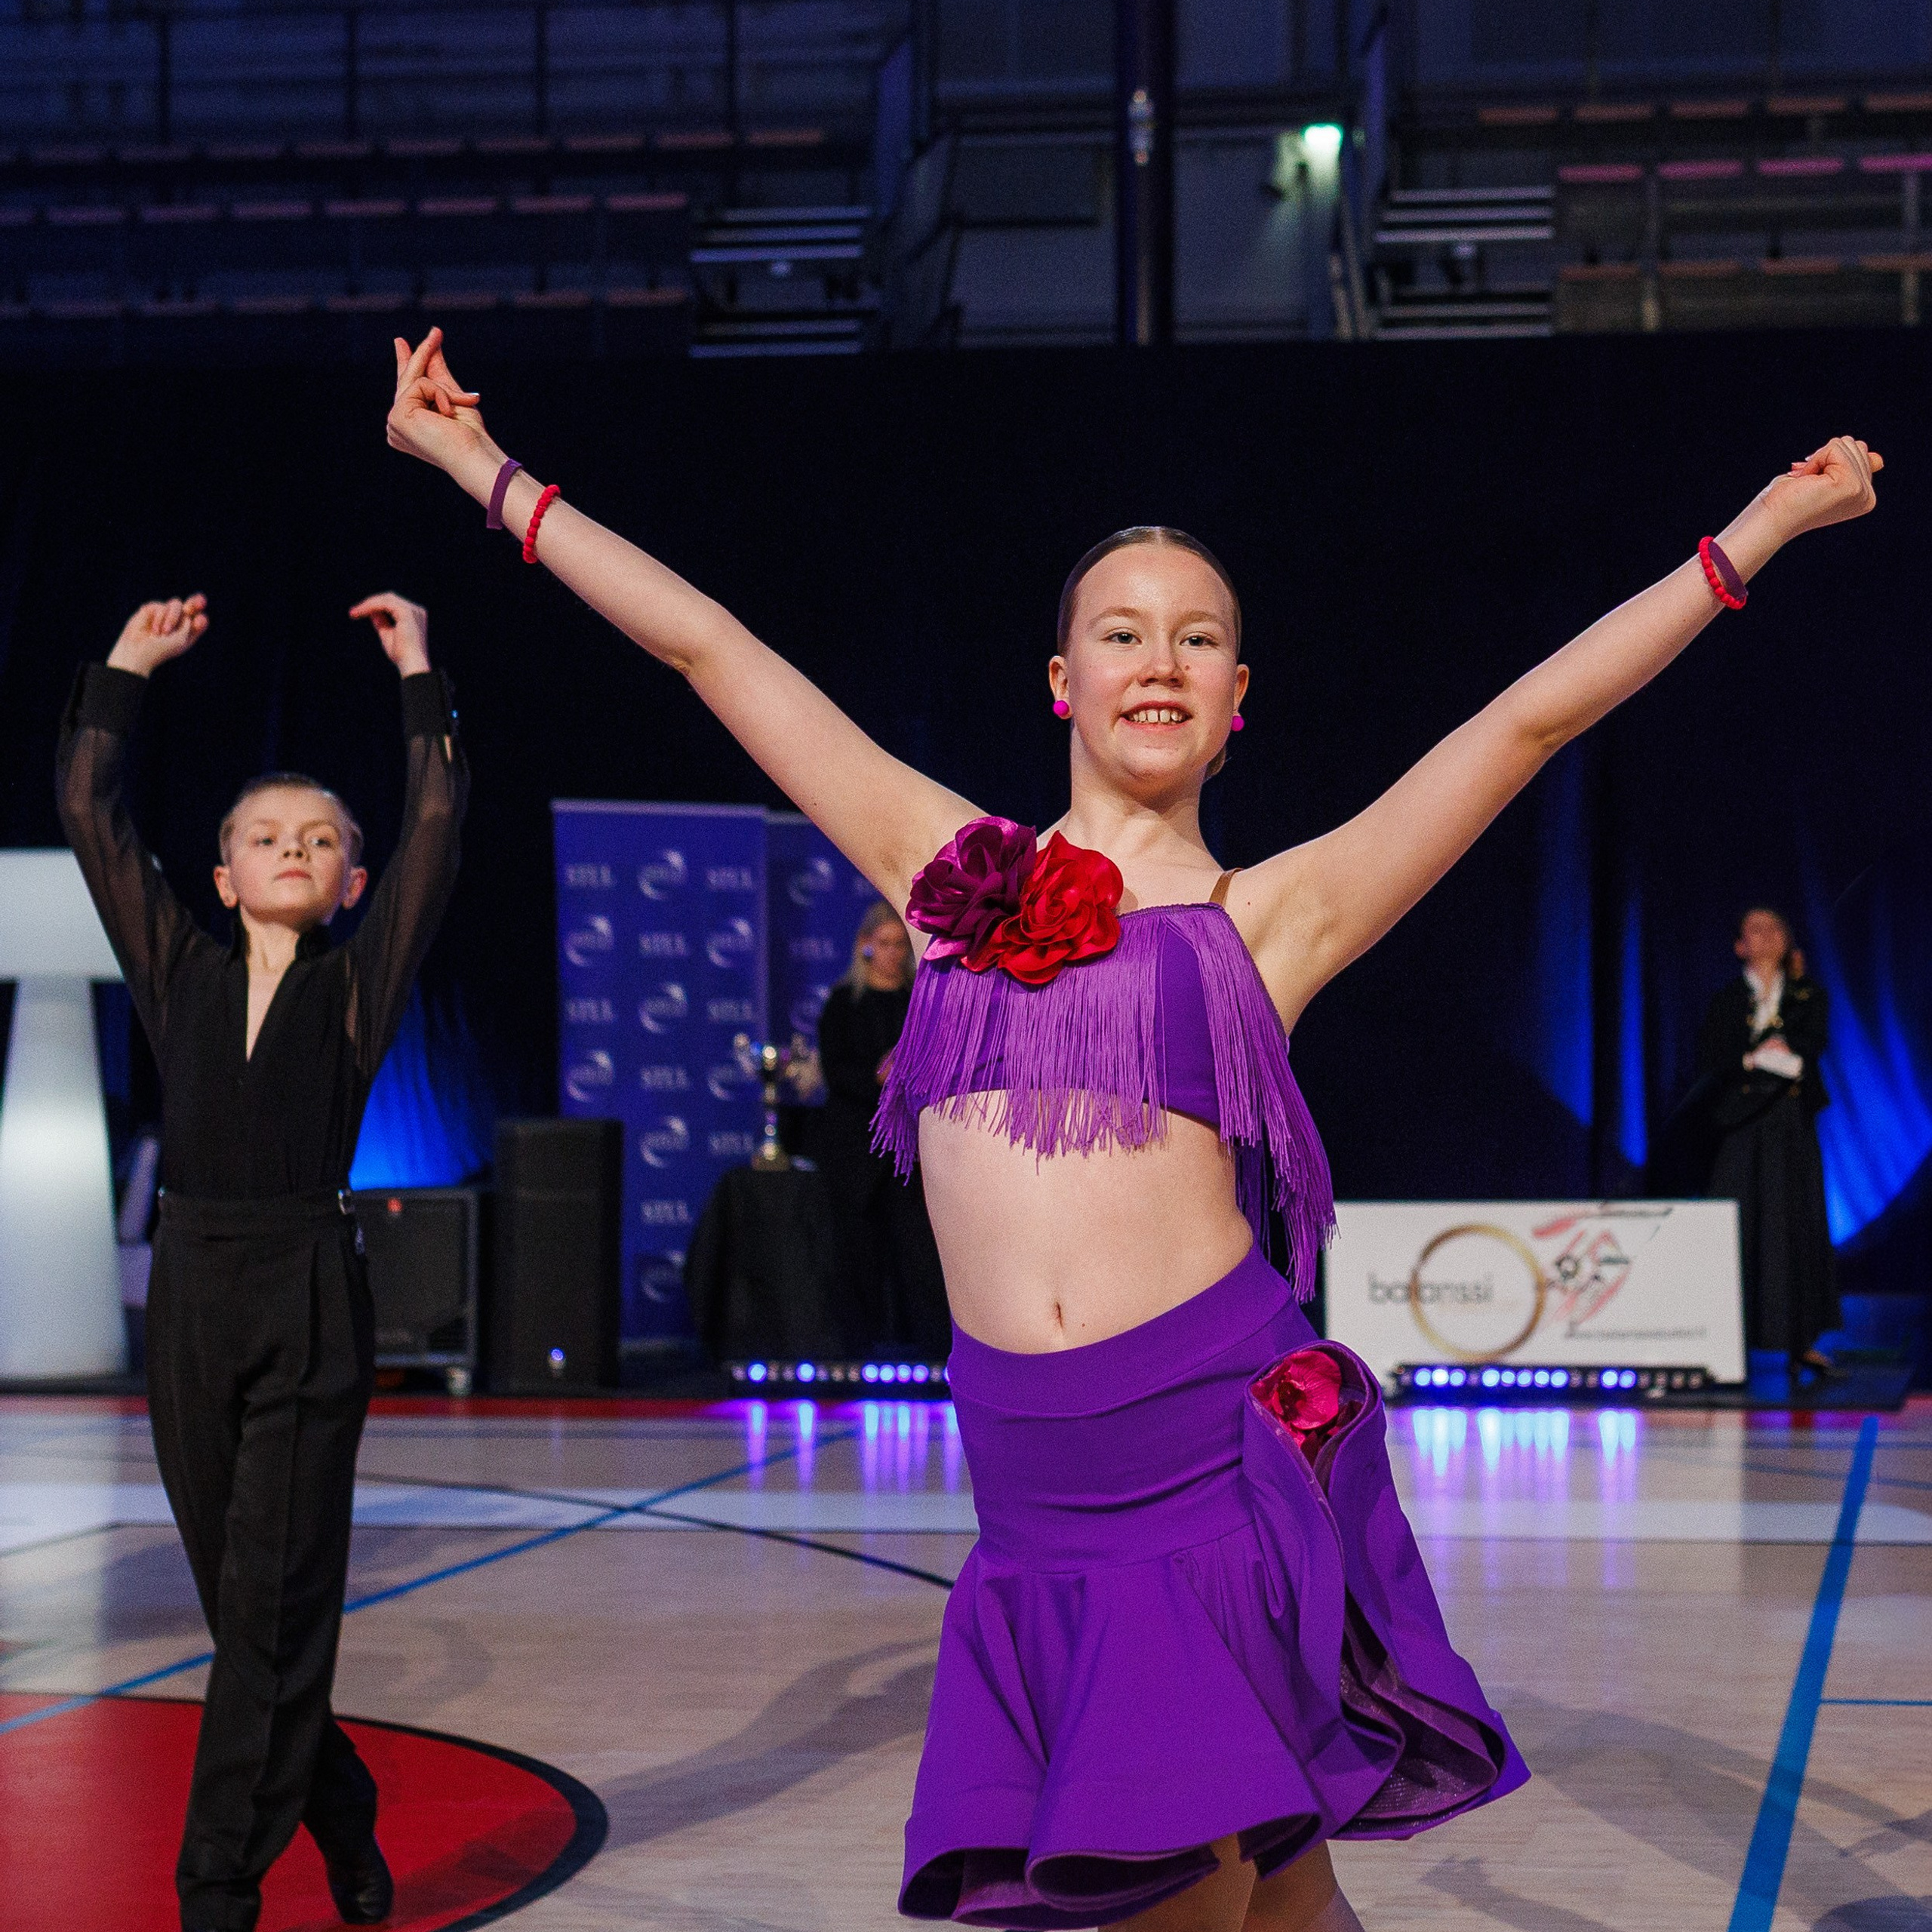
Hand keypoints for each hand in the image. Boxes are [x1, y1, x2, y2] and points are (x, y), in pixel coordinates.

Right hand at [107, 594, 206, 675]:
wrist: (138, 650)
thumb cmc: (161, 649)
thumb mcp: (181, 640)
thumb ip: (189, 625)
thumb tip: (188, 612)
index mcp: (188, 630)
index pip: (199, 619)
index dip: (201, 619)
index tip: (199, 620)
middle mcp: (179, 620)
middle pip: (192, 604)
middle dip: (196, 602)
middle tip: (200, 602)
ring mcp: (165, 613)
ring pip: (176, 604)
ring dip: (171, 619)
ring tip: (163, 633)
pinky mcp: (152, 609)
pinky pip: (162, 607)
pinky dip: (159, 620)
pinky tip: (154, 631)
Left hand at [350, 592, 430, 674]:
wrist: (411, 665)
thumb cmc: (402, 655)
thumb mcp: (388, 635)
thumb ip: (381, 623)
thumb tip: (372, 612)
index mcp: (414, 616)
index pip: (392, 604)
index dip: (374, 606)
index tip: (356, 614)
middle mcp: (416, 611)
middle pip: (389, 598)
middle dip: (370, 603)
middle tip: (353, 613)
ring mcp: (412, 610)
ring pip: (386, 599)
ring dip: (368, 604)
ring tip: (354, 613)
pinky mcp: (406, 612)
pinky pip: (385, 603)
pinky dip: (372, 606)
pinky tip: (361, 612)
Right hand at [386, 327, 486, 473]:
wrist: (473, 454)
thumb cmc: (468, 435)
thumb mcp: (453, 397)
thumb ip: (439, 373)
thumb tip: (433, 345)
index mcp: (410, 425)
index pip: (407, 389)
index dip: (405, 364)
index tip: (400, 342)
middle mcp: (397, 426)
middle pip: (408, 381)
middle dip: (423, 354)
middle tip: (436, 331)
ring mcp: (394, 422)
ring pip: (416, 380)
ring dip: (446, 390)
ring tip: (465, 402)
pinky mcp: (397, 416)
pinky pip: (420, 385)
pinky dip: (440, 395)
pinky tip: (448, 413)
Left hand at [1757, 436, 1881, 542]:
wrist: (1769, 519)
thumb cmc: (1786, 499)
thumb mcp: (1824, 477)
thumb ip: (1853, 467)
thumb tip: (1877, 458)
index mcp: (1864, 496)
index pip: (1861, 452)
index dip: (1830, 459)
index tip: (1813, 483)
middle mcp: (1867, 497)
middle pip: (1856, 445)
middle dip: (1825, 457)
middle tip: (1807, 483)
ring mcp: (1861, 492)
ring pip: (1847, 444)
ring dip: (1819, 459)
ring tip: (1807, 484)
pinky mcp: (1850, 485)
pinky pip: (1835, 448)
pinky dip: (1816, 460)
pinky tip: (1807, 481)